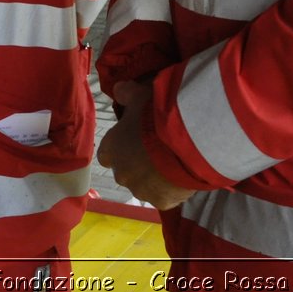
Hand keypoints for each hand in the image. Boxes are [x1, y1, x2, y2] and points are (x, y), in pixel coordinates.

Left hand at [96, 81, 195, 210]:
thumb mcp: (141, 95)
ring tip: (174, 162)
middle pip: (126, 172)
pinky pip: (165, 197)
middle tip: (158, 150)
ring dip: (155, 178)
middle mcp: (121, 173)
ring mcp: (141, 190)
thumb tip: (118, 90)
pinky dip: (172, 189)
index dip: (120, 148)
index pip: (107, 154)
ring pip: (145, 186)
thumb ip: (127, 93)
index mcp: (111, 148)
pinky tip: (183, 174)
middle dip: (138, 164)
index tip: (132, 141)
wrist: (186, 141)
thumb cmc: (156, 115)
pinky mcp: (162, 202)